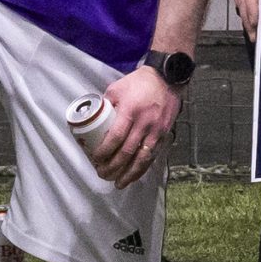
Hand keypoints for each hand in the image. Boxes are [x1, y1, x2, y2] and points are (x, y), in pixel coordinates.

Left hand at [83, 64, 180, 186]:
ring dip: (129, 173)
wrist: (167, 78)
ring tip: (118, 183)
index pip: (115, 137)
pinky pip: (153, 155)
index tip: (95, 160)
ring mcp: (156, 130)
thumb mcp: (117, 88)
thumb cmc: (139, 82)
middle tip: (102, 174)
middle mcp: (144, 123)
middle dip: (113, 167)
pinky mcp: (164, 133)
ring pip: (142, 158)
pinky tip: (135, 175)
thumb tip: (94, 120)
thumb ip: (106, 105)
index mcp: (130, 111)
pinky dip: (143, 168)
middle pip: (127, 152)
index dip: (104, 152)